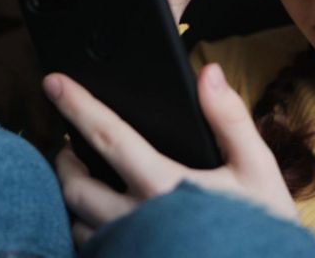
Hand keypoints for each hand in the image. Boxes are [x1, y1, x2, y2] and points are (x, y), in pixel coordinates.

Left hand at [43, 63, 297, 247]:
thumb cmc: (260, 227)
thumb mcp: (257, 168)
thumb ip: (230, 119)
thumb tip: (209, 74)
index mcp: (164, 186)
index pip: (108, 137)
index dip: (78, 105)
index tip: (54, 82)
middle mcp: (135, 221)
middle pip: (74, 184)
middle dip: (64, 158)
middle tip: (69, 146)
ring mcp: (127, 251)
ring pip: (76, 223)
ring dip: (75, 199)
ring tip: (86, 184)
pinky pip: (90, 253)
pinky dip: (88, 232)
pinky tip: (106, 223)